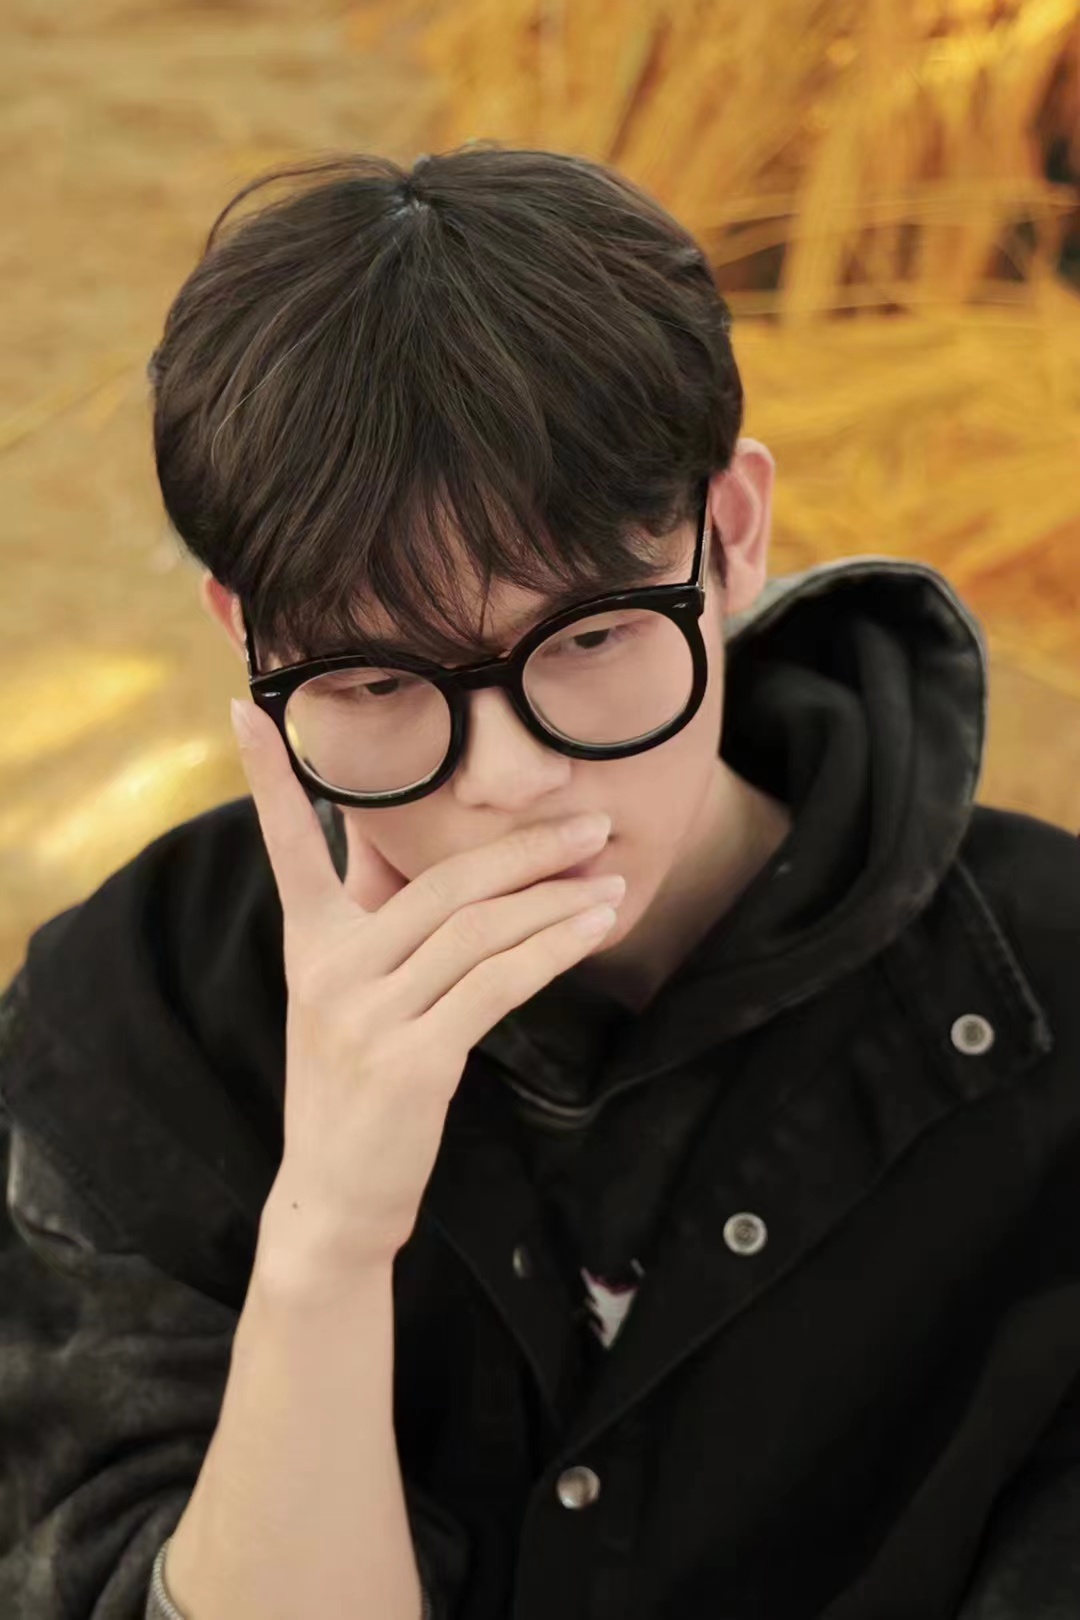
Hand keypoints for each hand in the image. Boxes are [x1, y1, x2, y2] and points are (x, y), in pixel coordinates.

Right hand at [230, 699, 624, 1270]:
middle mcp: (328, 968)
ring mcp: (366, 1014)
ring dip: (556, 896)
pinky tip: (593, 926)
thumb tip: (439, 862)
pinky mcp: (411, 1061)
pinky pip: (497, 984)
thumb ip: (378, 927)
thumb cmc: (355, 1083)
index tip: (245, 705)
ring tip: (611, 873)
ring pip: (479, 928)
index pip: (286, 845)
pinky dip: (553, 949)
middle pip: (442, 881)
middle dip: (525, 846)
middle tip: (591, 821)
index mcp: (309, 943)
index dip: (267, 776)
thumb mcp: (348, 997)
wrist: (337, 1193)